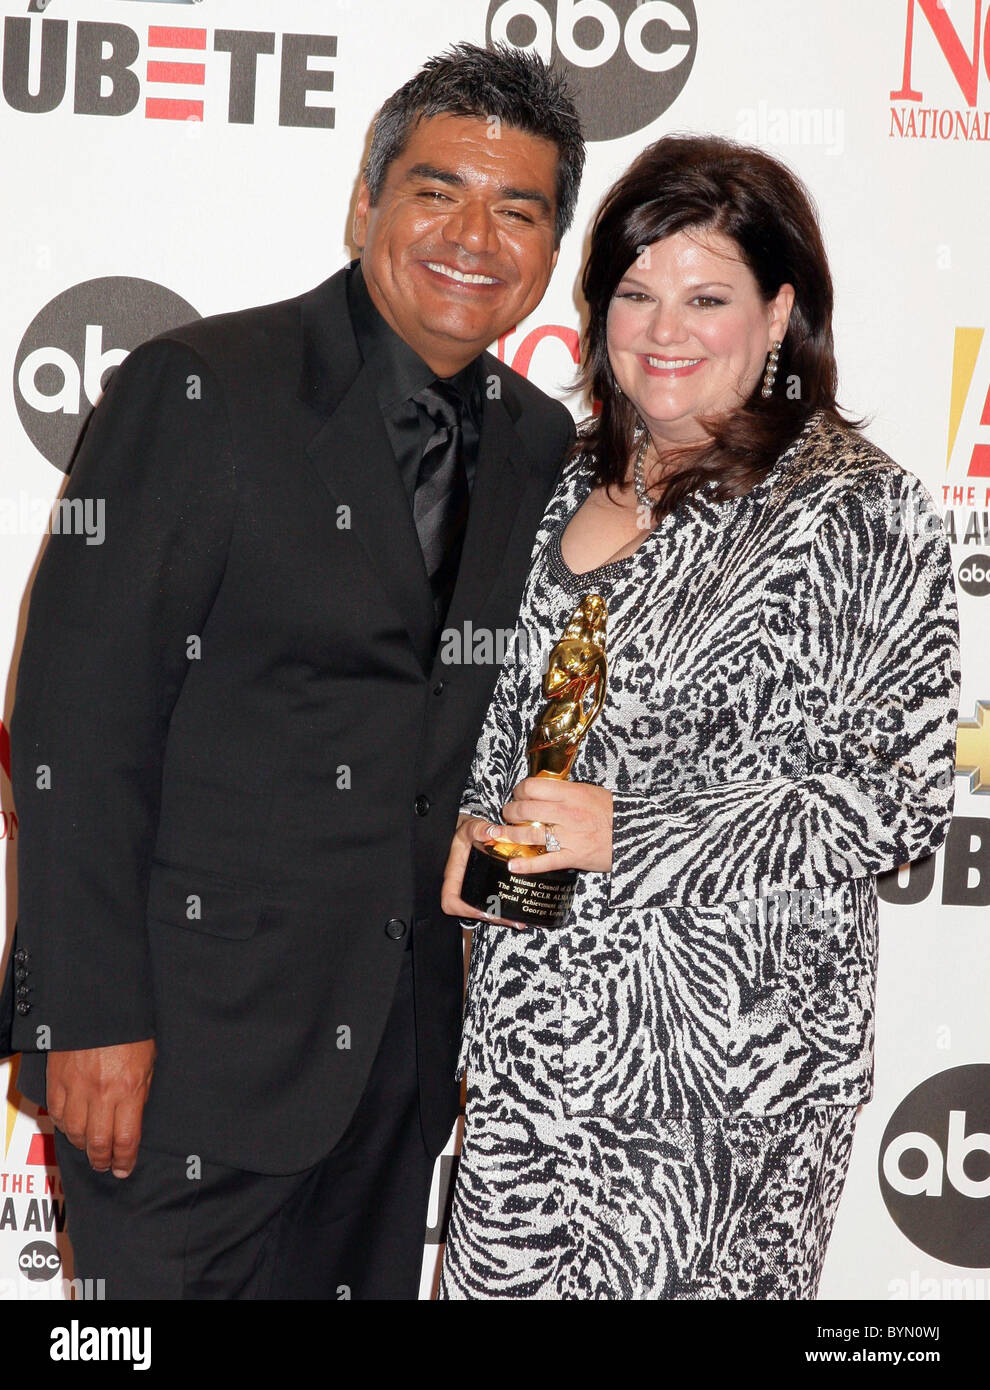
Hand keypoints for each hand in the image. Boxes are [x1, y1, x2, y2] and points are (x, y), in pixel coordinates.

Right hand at [46, 1040, 156, 1178]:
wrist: (99, 1005)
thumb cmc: (129, 1030)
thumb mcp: (148, 1061)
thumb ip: (140, 1092)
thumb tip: (133, 1119)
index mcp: (129, 1089)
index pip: (125, 1139)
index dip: (124, 1161)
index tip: (124, 1169)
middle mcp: (101, 1093)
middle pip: (97, 1143)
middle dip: (103, 1160)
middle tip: (106, 1165)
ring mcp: (76, 1088)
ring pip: (75, 1133)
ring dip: (83, 1146)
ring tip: (91, 1148)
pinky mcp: (57, 1081)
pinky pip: (57, 1115)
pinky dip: (65, 1126)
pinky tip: (73, 1127)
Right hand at [441, 814, 518, 925]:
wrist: (473, 833)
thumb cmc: (466, 833)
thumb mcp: (470, 828)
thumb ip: (478, 829)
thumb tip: (490, 832)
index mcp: (454, 877)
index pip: (450, 901)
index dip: (464, 910)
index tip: (481, 911)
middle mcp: (464, 887)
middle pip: (472, 912)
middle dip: (491, 918)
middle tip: (509, 919)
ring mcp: (475, 890)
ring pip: (484, 911)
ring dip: (501, 917)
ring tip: (518, 920)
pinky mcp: (487, 889)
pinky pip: (493, 903)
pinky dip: (505, 909)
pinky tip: (519, 910)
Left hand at [497, 778, 613, 873]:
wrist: (639, 834)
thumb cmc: (616, 813)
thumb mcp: (591, 792)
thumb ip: (567, 792)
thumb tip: (543, 790)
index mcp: (572, 794)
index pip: (533, 787)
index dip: (519, 791)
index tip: (517, 795)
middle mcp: (568, 813)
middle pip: (526, 809)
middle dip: (510, 812)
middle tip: (508, 814)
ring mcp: (570, 836)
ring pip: (530, 833)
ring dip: (511, 834)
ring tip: (502, 834)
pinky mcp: (574, 857)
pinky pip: (545, 861)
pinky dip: (527, 865)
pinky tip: (513, 866)